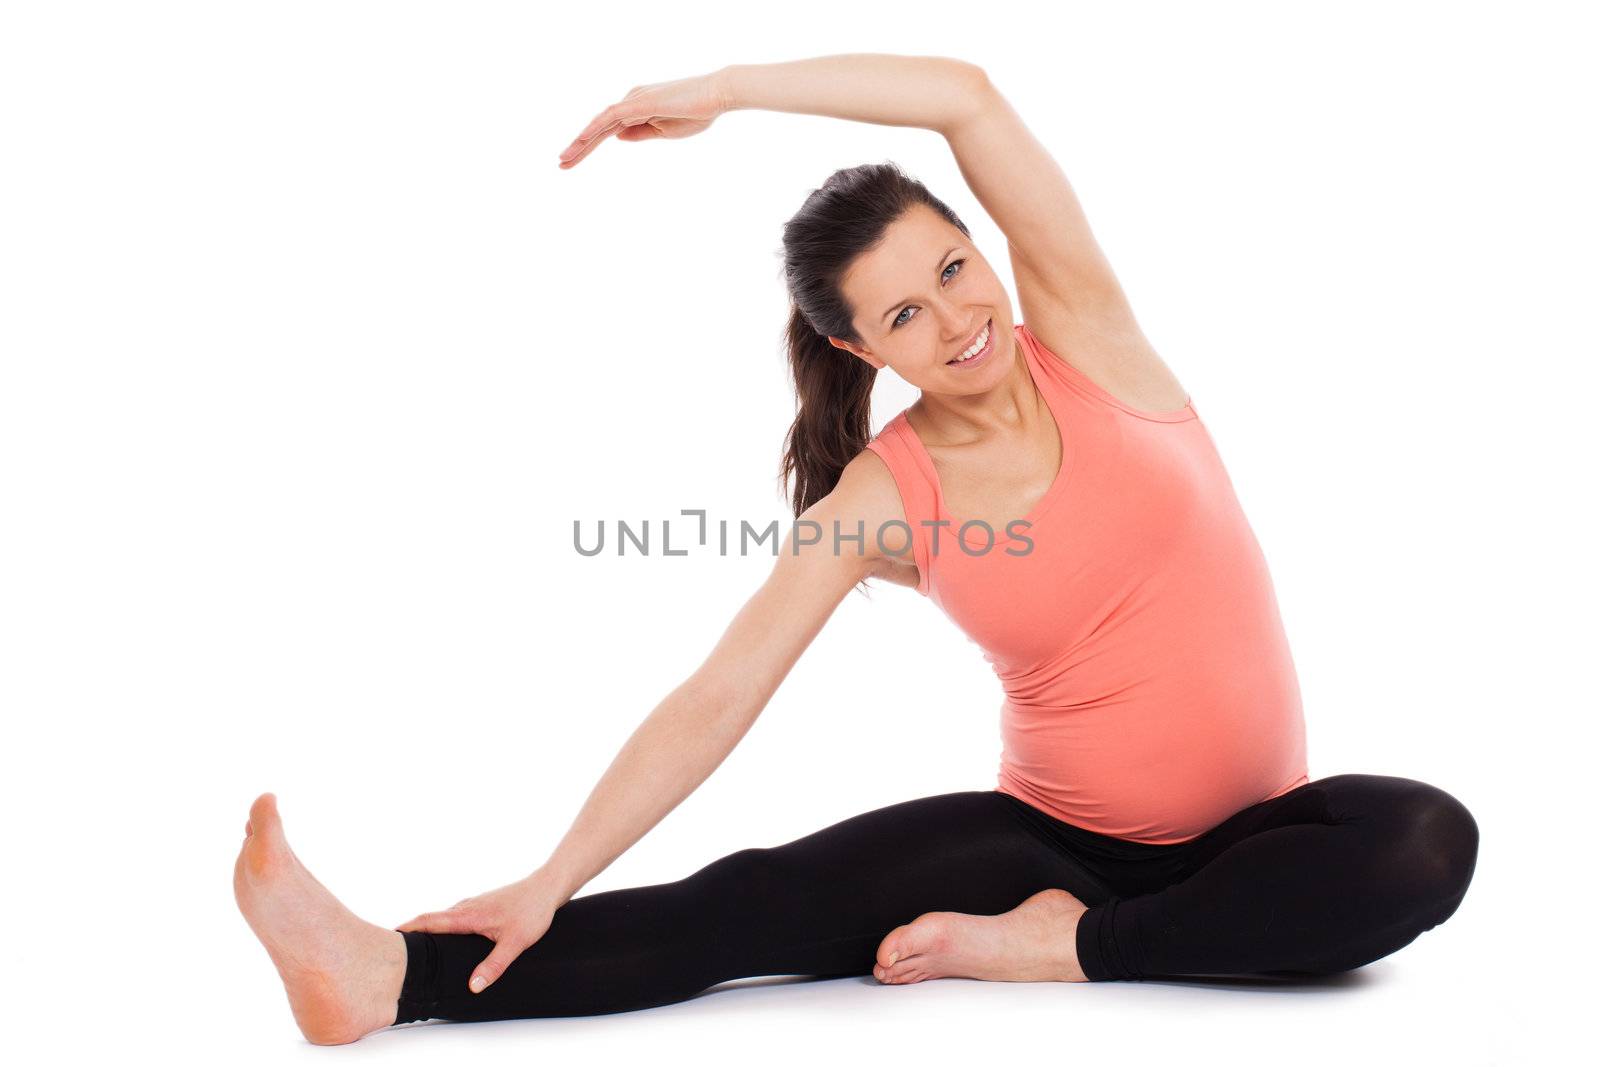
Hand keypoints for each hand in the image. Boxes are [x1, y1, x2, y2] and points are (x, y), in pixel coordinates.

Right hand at [395, 872, 562, 993]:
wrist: (547, 888)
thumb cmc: (532, 911)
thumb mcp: (514, 943)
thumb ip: (493, 965)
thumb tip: (473, 986)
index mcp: (467, 915)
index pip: (429, 921)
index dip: (407, 929)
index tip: (387, 937)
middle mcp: (465, 907)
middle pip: (431, 919)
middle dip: (411, 932)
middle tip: (395, 950)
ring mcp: (473, 905)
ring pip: (443, 918)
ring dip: (428, 929)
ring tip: (416, 949)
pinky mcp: (482, 906)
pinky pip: (454, 917)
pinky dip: (443, 926)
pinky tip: (448, 940)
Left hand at [557, 70, 729, 168]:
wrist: (716, 95)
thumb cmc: (697, 112)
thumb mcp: (664, 131)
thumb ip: (640, 133)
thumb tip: (618, 138)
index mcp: (637, 109)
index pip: (606, 130)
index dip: (588, 146)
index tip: (573, 161)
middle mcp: (631, 102)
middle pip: (599, 127)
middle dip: (579, 146)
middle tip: (561, 164)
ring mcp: (634, 100)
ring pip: (600, 122)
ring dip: (581, 141)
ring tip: (565, 159)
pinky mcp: (639, 101)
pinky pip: (611, 115)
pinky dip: (595, 127)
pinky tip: (581, 139)